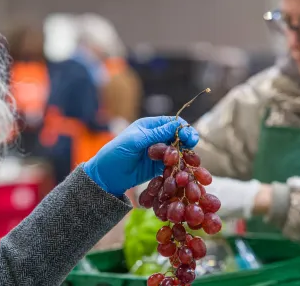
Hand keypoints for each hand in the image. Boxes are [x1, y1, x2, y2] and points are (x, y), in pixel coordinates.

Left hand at [83, 116, 198, 195]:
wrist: (106, 176)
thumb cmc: (115, 153)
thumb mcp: (135, 141)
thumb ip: (156, 134)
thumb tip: (176, 125)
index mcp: (149, 126)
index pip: (171, 123)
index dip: (183, 127)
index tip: (189, 135)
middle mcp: (156, 137)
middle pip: (178, 136)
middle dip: (187, 139)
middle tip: (193, 144)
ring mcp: (158, 152)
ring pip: (177, 150)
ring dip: (184, 153)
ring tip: (188, 158)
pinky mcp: (158, 166)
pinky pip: (173, 163)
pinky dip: (179, 165)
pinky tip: (182, 167)